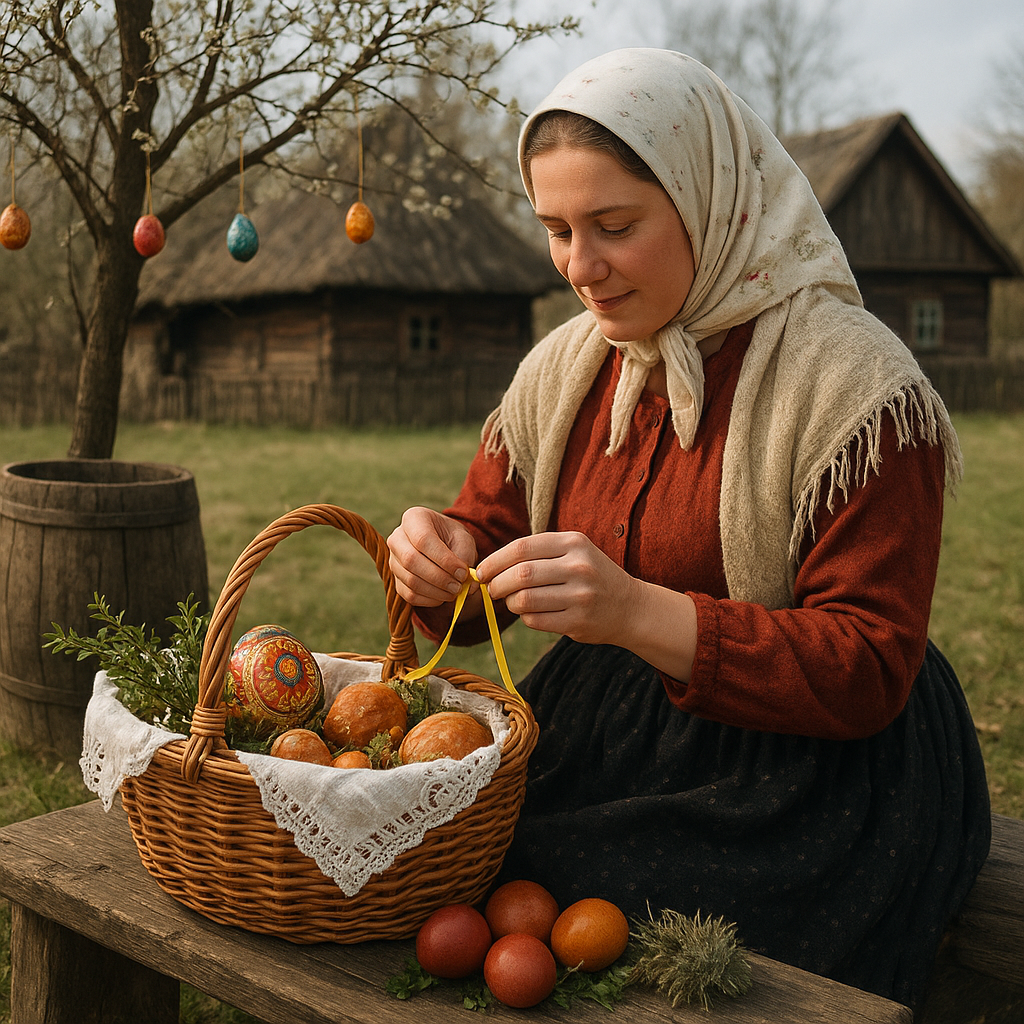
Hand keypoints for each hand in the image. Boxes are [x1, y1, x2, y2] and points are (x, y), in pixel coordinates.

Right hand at [387, 507, 478, 607]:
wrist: (444, 546)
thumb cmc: (453, 538)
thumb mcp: (463, 539)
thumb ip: (466, 557)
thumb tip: (467, 584)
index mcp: (413, 518)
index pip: (423, 539)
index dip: (444, 559)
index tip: (463, 572)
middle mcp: (397, 538)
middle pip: (411, 560)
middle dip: (439, 577)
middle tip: (459, 586)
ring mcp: (394, 560)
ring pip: (410, 580)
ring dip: (437, 591)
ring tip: (455, 591)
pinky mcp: (396, 580)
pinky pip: (410, 595)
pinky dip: (430, 600)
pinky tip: (444, 596)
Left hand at [478, 531, 698, 679]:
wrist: (631, 607)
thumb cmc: (591, 576)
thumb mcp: (573, 552)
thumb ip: (536, 554)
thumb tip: (489, 568)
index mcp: (573, 543)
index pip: (521, 548)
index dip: (495, 560)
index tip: (482, 570)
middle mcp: (578, 567)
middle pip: (520, 575)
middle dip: (497, 584)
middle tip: (492, 590)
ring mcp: (580, 596)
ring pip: (524, 600)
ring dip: (510, 603)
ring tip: (513, 601)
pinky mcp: (578, 622)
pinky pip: (535, 620)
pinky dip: (526, 618)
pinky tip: (533, 613)